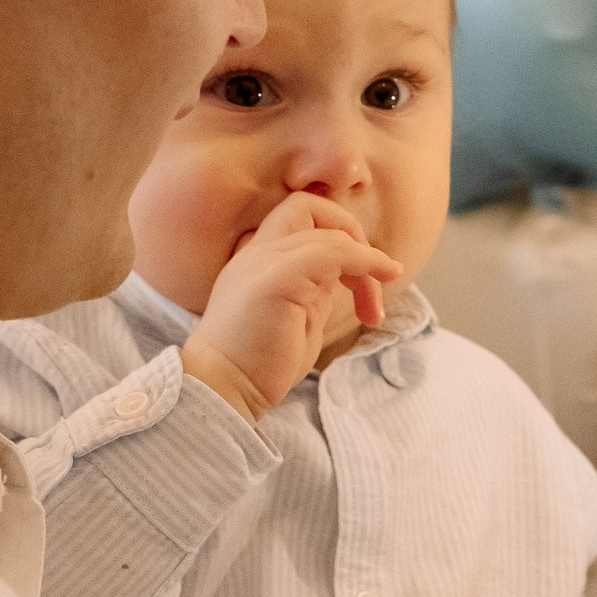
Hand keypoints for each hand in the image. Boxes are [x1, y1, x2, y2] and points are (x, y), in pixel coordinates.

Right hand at [179, 193, 400, 421]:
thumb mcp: (297, 316)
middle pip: (309, 206)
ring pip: (326, 230)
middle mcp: (258, 252)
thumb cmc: (258, 365)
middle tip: (373, 279)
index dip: (337, 235)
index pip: (299, 217)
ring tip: (374, 309)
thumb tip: (351, 276)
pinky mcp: (276, 279)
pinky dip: (364, 264)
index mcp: (258, 258)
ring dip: (366, 263)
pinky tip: (374, 295)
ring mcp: (264, 261)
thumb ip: (317, 289)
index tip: (359, 280)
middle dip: (351, 233)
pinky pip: (332, 252)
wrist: (223, 390)